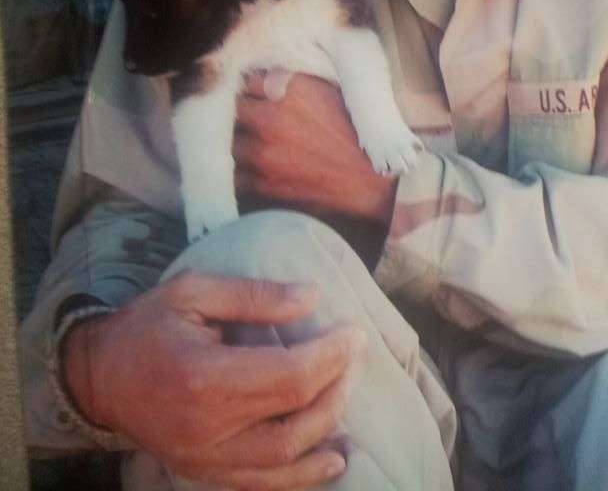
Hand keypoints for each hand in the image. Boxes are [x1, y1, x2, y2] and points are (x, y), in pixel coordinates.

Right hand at [62, 271, 365, 488]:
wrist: (99, 375)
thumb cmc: (147, 324)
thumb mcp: (194, 291)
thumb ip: (254, 294)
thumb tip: (311, 296)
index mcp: (204, 375)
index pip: (289, 377)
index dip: (332, 357)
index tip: (354, 333)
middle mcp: (207, 426)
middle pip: (293, 420)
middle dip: (335, 386)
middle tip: (354, 356)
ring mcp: (203, 458)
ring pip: (283, 461)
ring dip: (326, 431)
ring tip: (348, 398)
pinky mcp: (201, 471)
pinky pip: (260, 484)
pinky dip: (301, 476)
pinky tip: (330, 459)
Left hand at [233, 72, 397, 224]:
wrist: (368, 184)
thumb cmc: (353, 136)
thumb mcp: (329, 95)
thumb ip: (294, 83)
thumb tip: (268, 79)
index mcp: (288, 92)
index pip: (249, 82)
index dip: (255, 90)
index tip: (260, 96)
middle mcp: (269, 118)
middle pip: (236, 110)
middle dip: (245, 115)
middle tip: (258, 123)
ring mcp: (260, 152)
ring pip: (233, 142)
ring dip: (242, 144)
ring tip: (261, 149)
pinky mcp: (259, 183)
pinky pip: (237, 174)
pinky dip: (245, 172)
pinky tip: (262, 172)